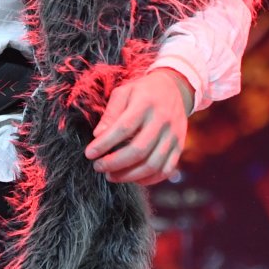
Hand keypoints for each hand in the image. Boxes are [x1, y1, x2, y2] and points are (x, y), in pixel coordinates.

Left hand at [84, 66, 192, 184]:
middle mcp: (162, 120)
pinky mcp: (179, 146)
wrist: (175, 89)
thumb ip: (111, 113)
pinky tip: (132, 178)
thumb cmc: (143, 91)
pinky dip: (148, 179)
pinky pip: (166, 170)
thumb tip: (98, 135)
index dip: (105, 144)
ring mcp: (173, 135)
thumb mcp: (124, 92)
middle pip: (138, 150)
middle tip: (98, 167)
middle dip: (114, 163)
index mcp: (146, 104)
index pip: (124, 128)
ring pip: (152, 164)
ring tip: (111, 176)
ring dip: (129, 175)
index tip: (89, 154)